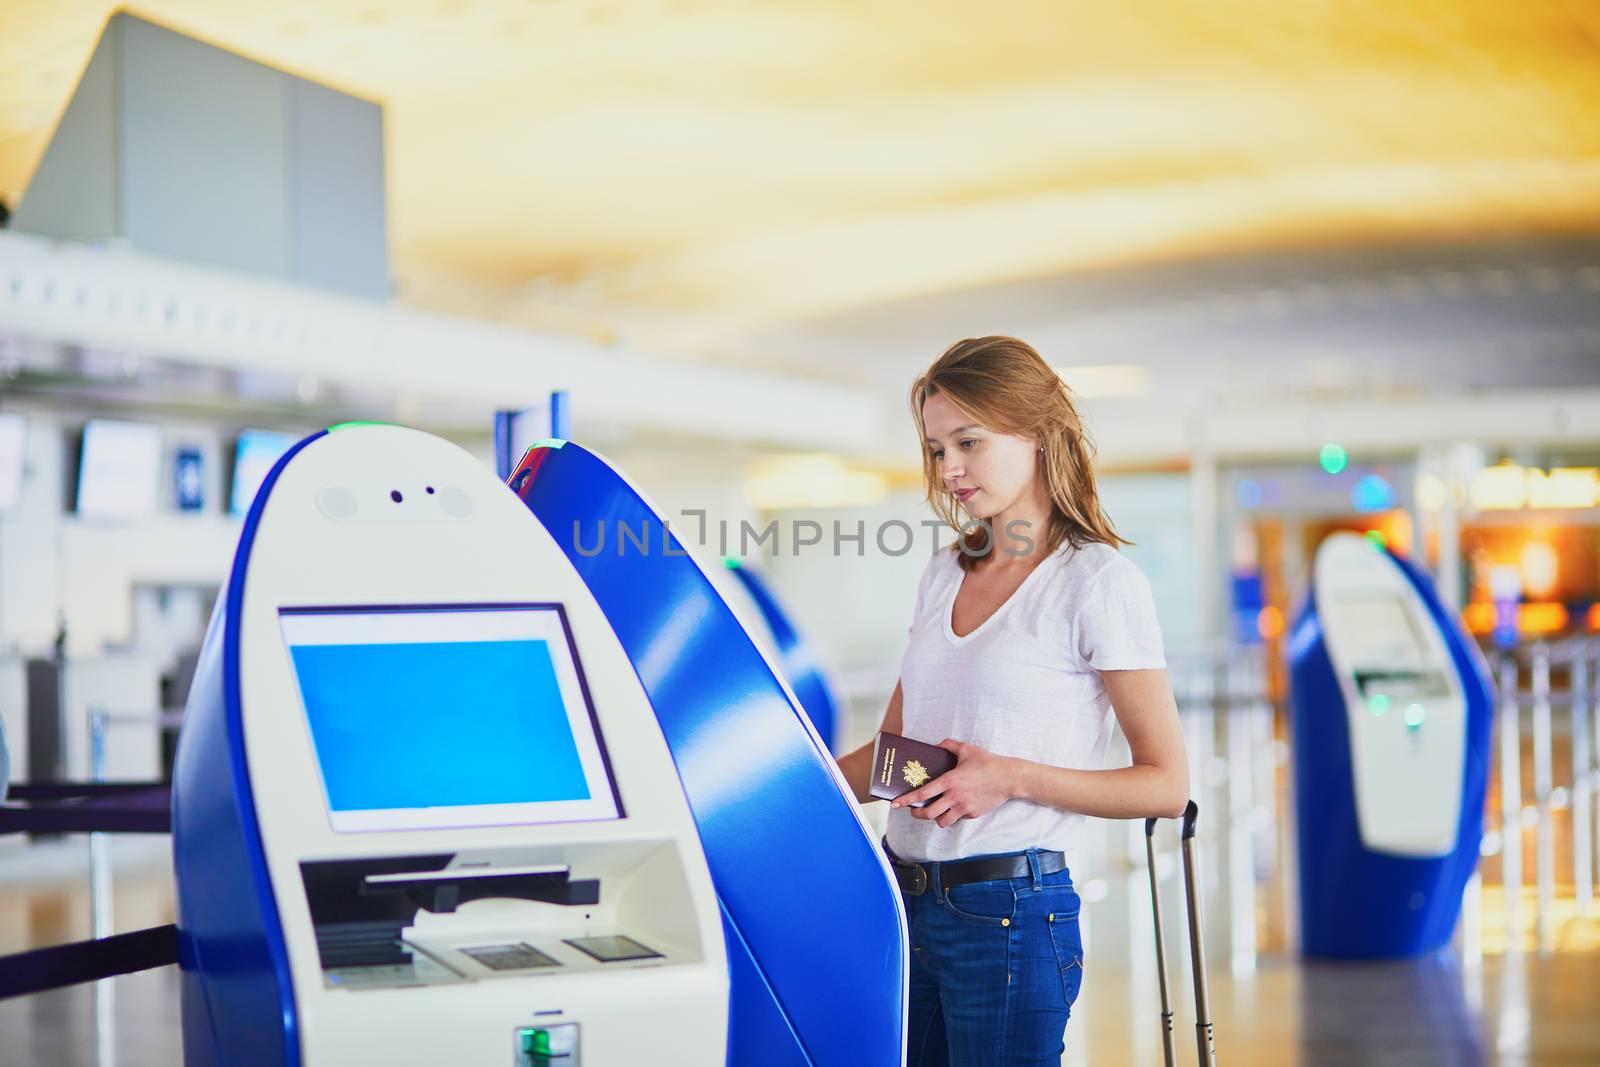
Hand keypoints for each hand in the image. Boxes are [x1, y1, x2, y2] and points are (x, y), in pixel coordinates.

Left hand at [891, 740, 1016, 828]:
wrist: (1009, 778)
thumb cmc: (988, 763)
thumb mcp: (967, 749)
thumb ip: (948, 745)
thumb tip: (936, 744)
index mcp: (950, 781)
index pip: (922, 793)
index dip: (906, 800)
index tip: (895, 804)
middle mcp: (955, 797)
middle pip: (929, 813)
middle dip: (917, 814)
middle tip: (914, 810)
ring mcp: (964, 807)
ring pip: (942, 821)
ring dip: (935, 818)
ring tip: (934, 811)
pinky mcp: (972, 814)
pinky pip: (957, 819)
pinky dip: (952, 815)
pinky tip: (953, 807)